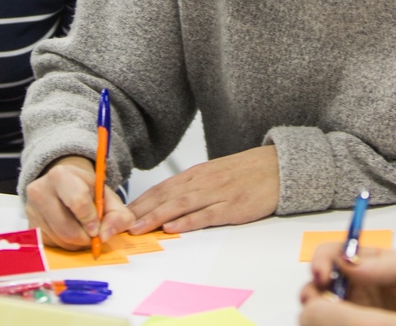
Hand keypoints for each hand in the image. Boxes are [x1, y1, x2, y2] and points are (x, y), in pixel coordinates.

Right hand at [24, 155, 136, 249]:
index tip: (97, 227)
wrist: (62, 184)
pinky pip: (51, 245)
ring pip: (59, 240)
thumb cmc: (86, 190)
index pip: (78, 202)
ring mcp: (31, 210)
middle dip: (86, 237)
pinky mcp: (29, 226)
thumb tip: (105, 237)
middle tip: (93, 234)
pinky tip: (70, 232)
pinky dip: (65, 244)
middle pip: (67, 229)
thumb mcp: (107, 195)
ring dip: (77, 243)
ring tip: (82, 230)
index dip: (92, 220)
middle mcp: (40, 191)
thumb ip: (118, 215)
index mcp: (61, 176)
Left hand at [126, 145, 279, 233]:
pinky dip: (189, 221)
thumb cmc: (246, 172)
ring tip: (138, 229)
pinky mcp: (234, 206)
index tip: (118, 216)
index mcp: (196, 174)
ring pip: (180, 205)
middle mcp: (202, 182)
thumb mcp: (215, 175)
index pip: (160, 188)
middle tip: (117, 225)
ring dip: (156, 217)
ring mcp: (218, 194)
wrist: (279, 166)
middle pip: (165, 196)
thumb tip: (166, 205)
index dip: (137, 203)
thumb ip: (192, 188)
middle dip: (139, 212)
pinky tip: (174, 227)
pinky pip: (207, 214)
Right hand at [299, 246, 395, 325]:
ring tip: (339, 317)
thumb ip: (383, 263)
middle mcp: (357, 287)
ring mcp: (360, 311)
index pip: (329, 254)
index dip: (320, 262)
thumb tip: (348, 260)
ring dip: (324, 311)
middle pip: (318, 285)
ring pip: (325, 310)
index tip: (324, 273)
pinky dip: (338, 324)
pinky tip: (349, 324)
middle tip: (322, 300)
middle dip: (314, 290)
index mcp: (366, 263)